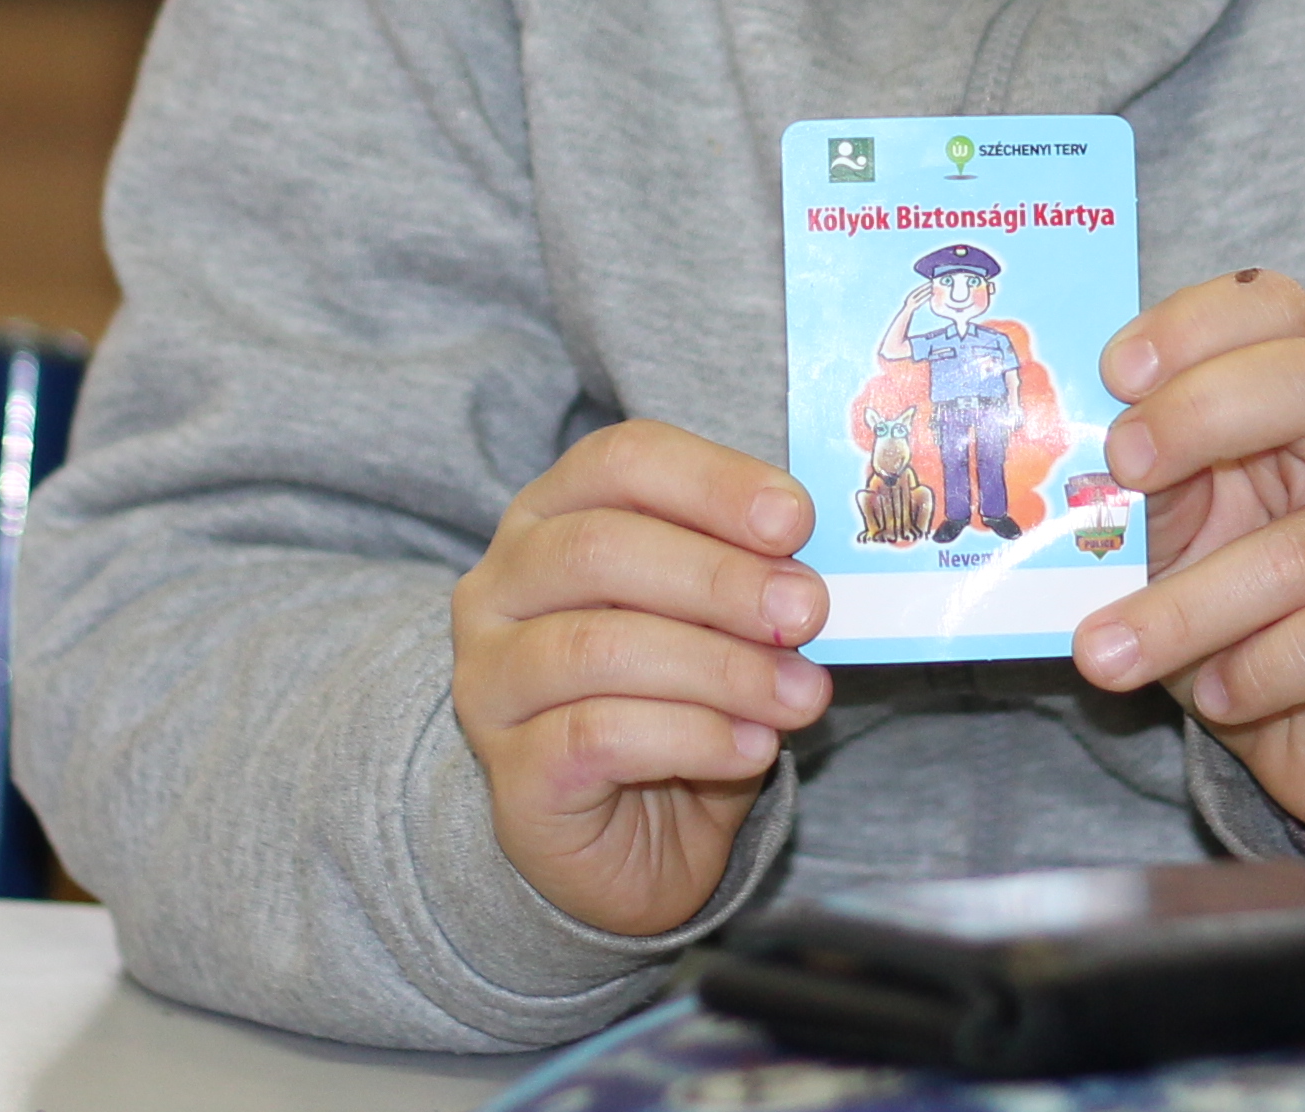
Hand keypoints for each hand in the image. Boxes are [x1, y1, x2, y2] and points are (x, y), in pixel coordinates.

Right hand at [451, 422, 831, 935]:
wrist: (636, 844)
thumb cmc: (680, 704)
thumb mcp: (721, 624)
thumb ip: (752, 579)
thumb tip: (813, 571)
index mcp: (552, 517)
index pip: (620, 461)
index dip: (711, 482)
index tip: (796, 520)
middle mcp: (500, 587)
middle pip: (599, 548)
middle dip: (719, 578)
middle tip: (808, 612)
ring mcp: (491, 681)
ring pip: (599, 647)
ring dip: (721, 668)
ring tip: (802, 695)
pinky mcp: (511, 772)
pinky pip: (599, 736)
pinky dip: (695, 737)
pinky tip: (753, 748)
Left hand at [1071, 269, 1304, 839]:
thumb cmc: (1242, 612)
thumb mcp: (1176, 537)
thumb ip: (1142, 490)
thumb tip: (1067, 468)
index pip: (1276, 308)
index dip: (1195, 326)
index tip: (1115, 373)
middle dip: (1200, 414)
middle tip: (1118, 468)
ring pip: (1303, 548)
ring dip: (1185, 607)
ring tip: (1104, 653)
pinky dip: (1255, 671)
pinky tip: (1217, 693)